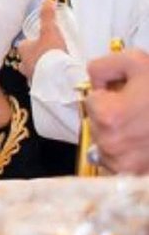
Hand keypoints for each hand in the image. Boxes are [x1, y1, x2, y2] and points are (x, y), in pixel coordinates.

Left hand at [16, 0, 65, 82]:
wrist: (57, 78)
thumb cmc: (50, 53)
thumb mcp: (50, 30)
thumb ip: (48, 16)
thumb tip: (46, 0)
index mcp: (23, 50)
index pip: (24, 44)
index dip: (32, 41)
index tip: (42, 38)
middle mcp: (24, 64)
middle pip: (28, 58)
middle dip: (37, 55)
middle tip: (50, 51)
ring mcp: (32, 76)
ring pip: (35, 69)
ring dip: (43, 67)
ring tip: (55, 64)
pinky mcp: (41, 86)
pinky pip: (44, 80)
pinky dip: (49, 77)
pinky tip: (58, 75)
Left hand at [85, 48, 148, 173]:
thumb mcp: (137, 62)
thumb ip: (103, 66)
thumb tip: (94, 83)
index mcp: (108, 116)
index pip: (91, 100)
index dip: (110, 92)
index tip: (129, 92)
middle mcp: (110, 144)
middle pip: (96, 122)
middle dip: (112, 113)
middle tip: (140, 108)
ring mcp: (121, 162)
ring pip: (104, 141)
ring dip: (118, 132)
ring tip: (144, 123)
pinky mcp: (133, 173)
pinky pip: (115, 159)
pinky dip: (126, 150)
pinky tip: (145, 139)